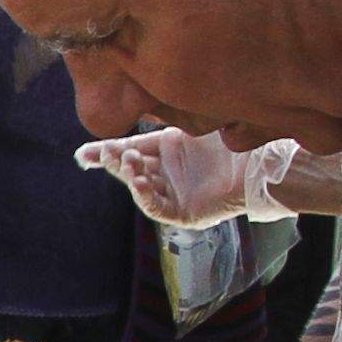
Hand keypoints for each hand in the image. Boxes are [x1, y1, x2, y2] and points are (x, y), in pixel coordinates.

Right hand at [74, 129, 289, 227]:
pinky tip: (140, 182)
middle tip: (105, 153)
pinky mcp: (185, 215)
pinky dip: (146, 197)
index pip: (131, 152)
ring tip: (129, 163)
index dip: (108, 153)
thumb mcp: (183, 130)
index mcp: (167, 153)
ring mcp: (176, 196)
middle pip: (132, 170)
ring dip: (130, 177)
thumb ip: (150, 131)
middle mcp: (169, 175)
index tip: (84, 152)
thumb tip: (118, 127)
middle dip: (115, 162)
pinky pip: (158, 209)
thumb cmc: (227, 142)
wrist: (257, 162)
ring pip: (142, 189)